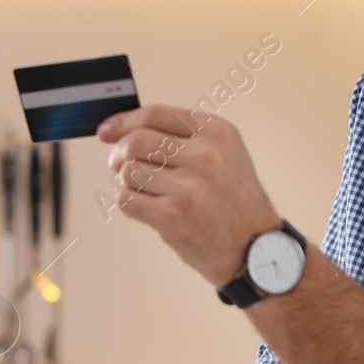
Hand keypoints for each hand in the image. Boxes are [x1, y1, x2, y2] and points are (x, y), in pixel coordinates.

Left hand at [99, 104, 280, 285]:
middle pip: (136, 141)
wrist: (256, 249)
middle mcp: (206, 155)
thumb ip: (183, 137)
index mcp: (217, 133)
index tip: (107, 130)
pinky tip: (147, 208)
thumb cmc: (233, 201)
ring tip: (146, 191)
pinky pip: (127, 200)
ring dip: (128, 182)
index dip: (123, 121)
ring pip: (129, 171)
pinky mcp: (173, 217)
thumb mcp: (225, 154)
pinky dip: (129, 203)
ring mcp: (190, 187)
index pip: (155, 114)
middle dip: (119, 153)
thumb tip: (122, 129)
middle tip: (117, 165)